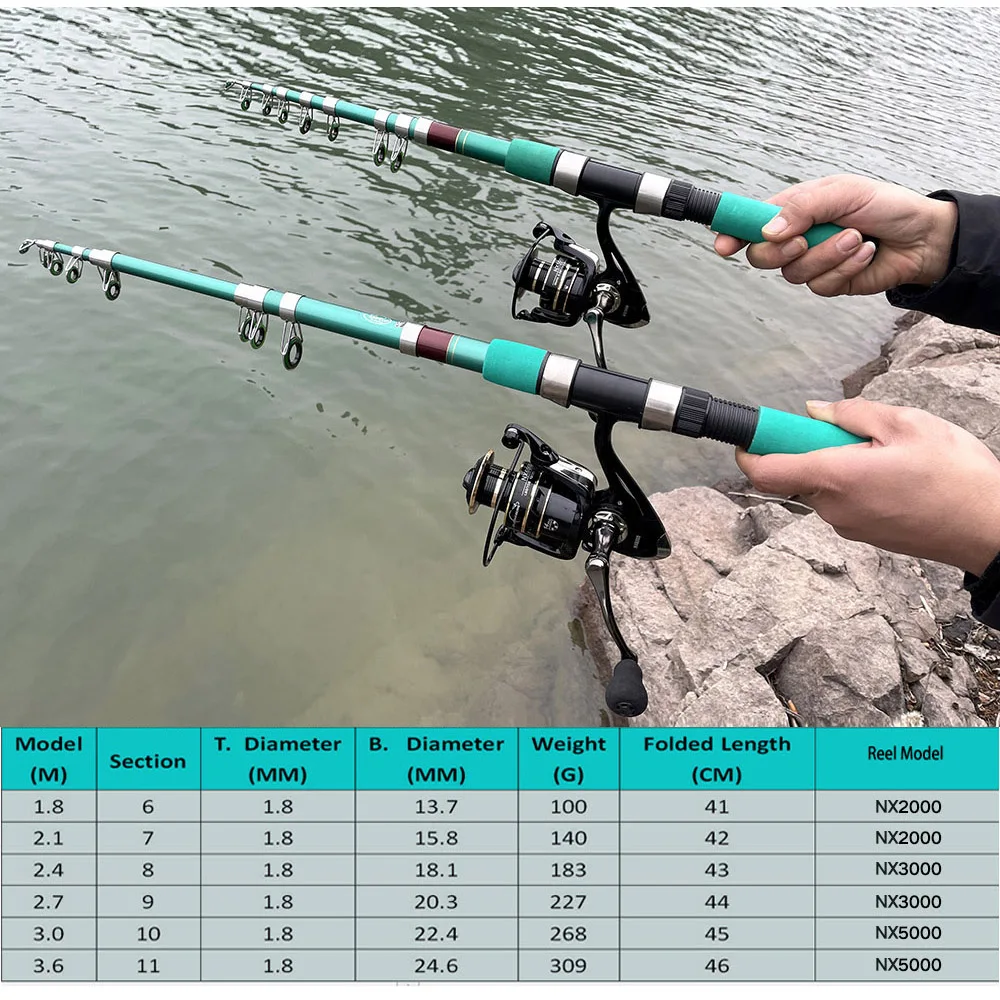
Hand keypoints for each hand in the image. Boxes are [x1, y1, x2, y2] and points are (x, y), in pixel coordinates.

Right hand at [714, 174, 957, 296]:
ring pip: (793, 274)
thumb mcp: (843, 192)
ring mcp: (811, 263)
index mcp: (794, 210)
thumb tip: (768, 230)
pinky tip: (864, 254)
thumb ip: (804, 207)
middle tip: (804, 241)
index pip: (751, 222)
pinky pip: (820, 286)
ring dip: (827, 256)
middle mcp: (797, 238)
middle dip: (779, 252)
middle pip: (761, 256)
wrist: (922, 237)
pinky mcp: (829, 283)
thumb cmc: (885, 206)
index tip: (722, 244)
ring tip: (855, 238)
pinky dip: (844, 269)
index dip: (731, 233)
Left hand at [736, 397, 999, 575]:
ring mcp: (848, 526)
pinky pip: (845, 501)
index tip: (753, 433)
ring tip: (890, 455)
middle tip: (856, 433)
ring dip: (841, 465)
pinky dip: (856, 483)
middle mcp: (832, 508)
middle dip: (814, 448)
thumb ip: (853, 414)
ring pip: (824, 486)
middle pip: (798, 474)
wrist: (991, 528)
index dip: (750, 451)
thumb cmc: (954, 474)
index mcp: (834, 478)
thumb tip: (815, 412)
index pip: (766, 471)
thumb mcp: (906, 423)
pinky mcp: (865, 535)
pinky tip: (897, 475)